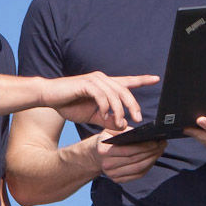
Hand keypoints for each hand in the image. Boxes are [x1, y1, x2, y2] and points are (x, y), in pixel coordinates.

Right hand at [42, 72, 158, 130]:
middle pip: (125, 90)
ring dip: (118, 111)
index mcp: (105, 85)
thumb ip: (107, 119)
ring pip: (114, 94)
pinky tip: (104, 116)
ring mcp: (94, 80)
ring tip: (118, 123)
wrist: (49, 97)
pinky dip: (105, 107)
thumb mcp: (92, 115)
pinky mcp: (86, 83)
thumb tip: (122, 126)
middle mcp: (102, 79)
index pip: (127, 81)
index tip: (156, 79)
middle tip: (137, 119)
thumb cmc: (69, 105)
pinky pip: (101, 96)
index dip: (142, 80)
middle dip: (133, 105)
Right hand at [96, 131, 165, 183]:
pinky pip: (137, 175)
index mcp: (104, 151)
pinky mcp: (118, 180)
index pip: (128, 151)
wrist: (95, 156)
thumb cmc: (106, 140)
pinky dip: (148, 167)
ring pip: (138, 169)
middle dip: (151, 152)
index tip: (156, 142)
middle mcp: (107, 165)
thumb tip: (140, 133)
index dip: (144, 147)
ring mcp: (112, 175)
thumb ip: (122, 130)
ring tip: (160, 150)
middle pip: (135, 160)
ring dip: (152, 160)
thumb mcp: (109, 130)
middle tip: (162, 145)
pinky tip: (153, 158)